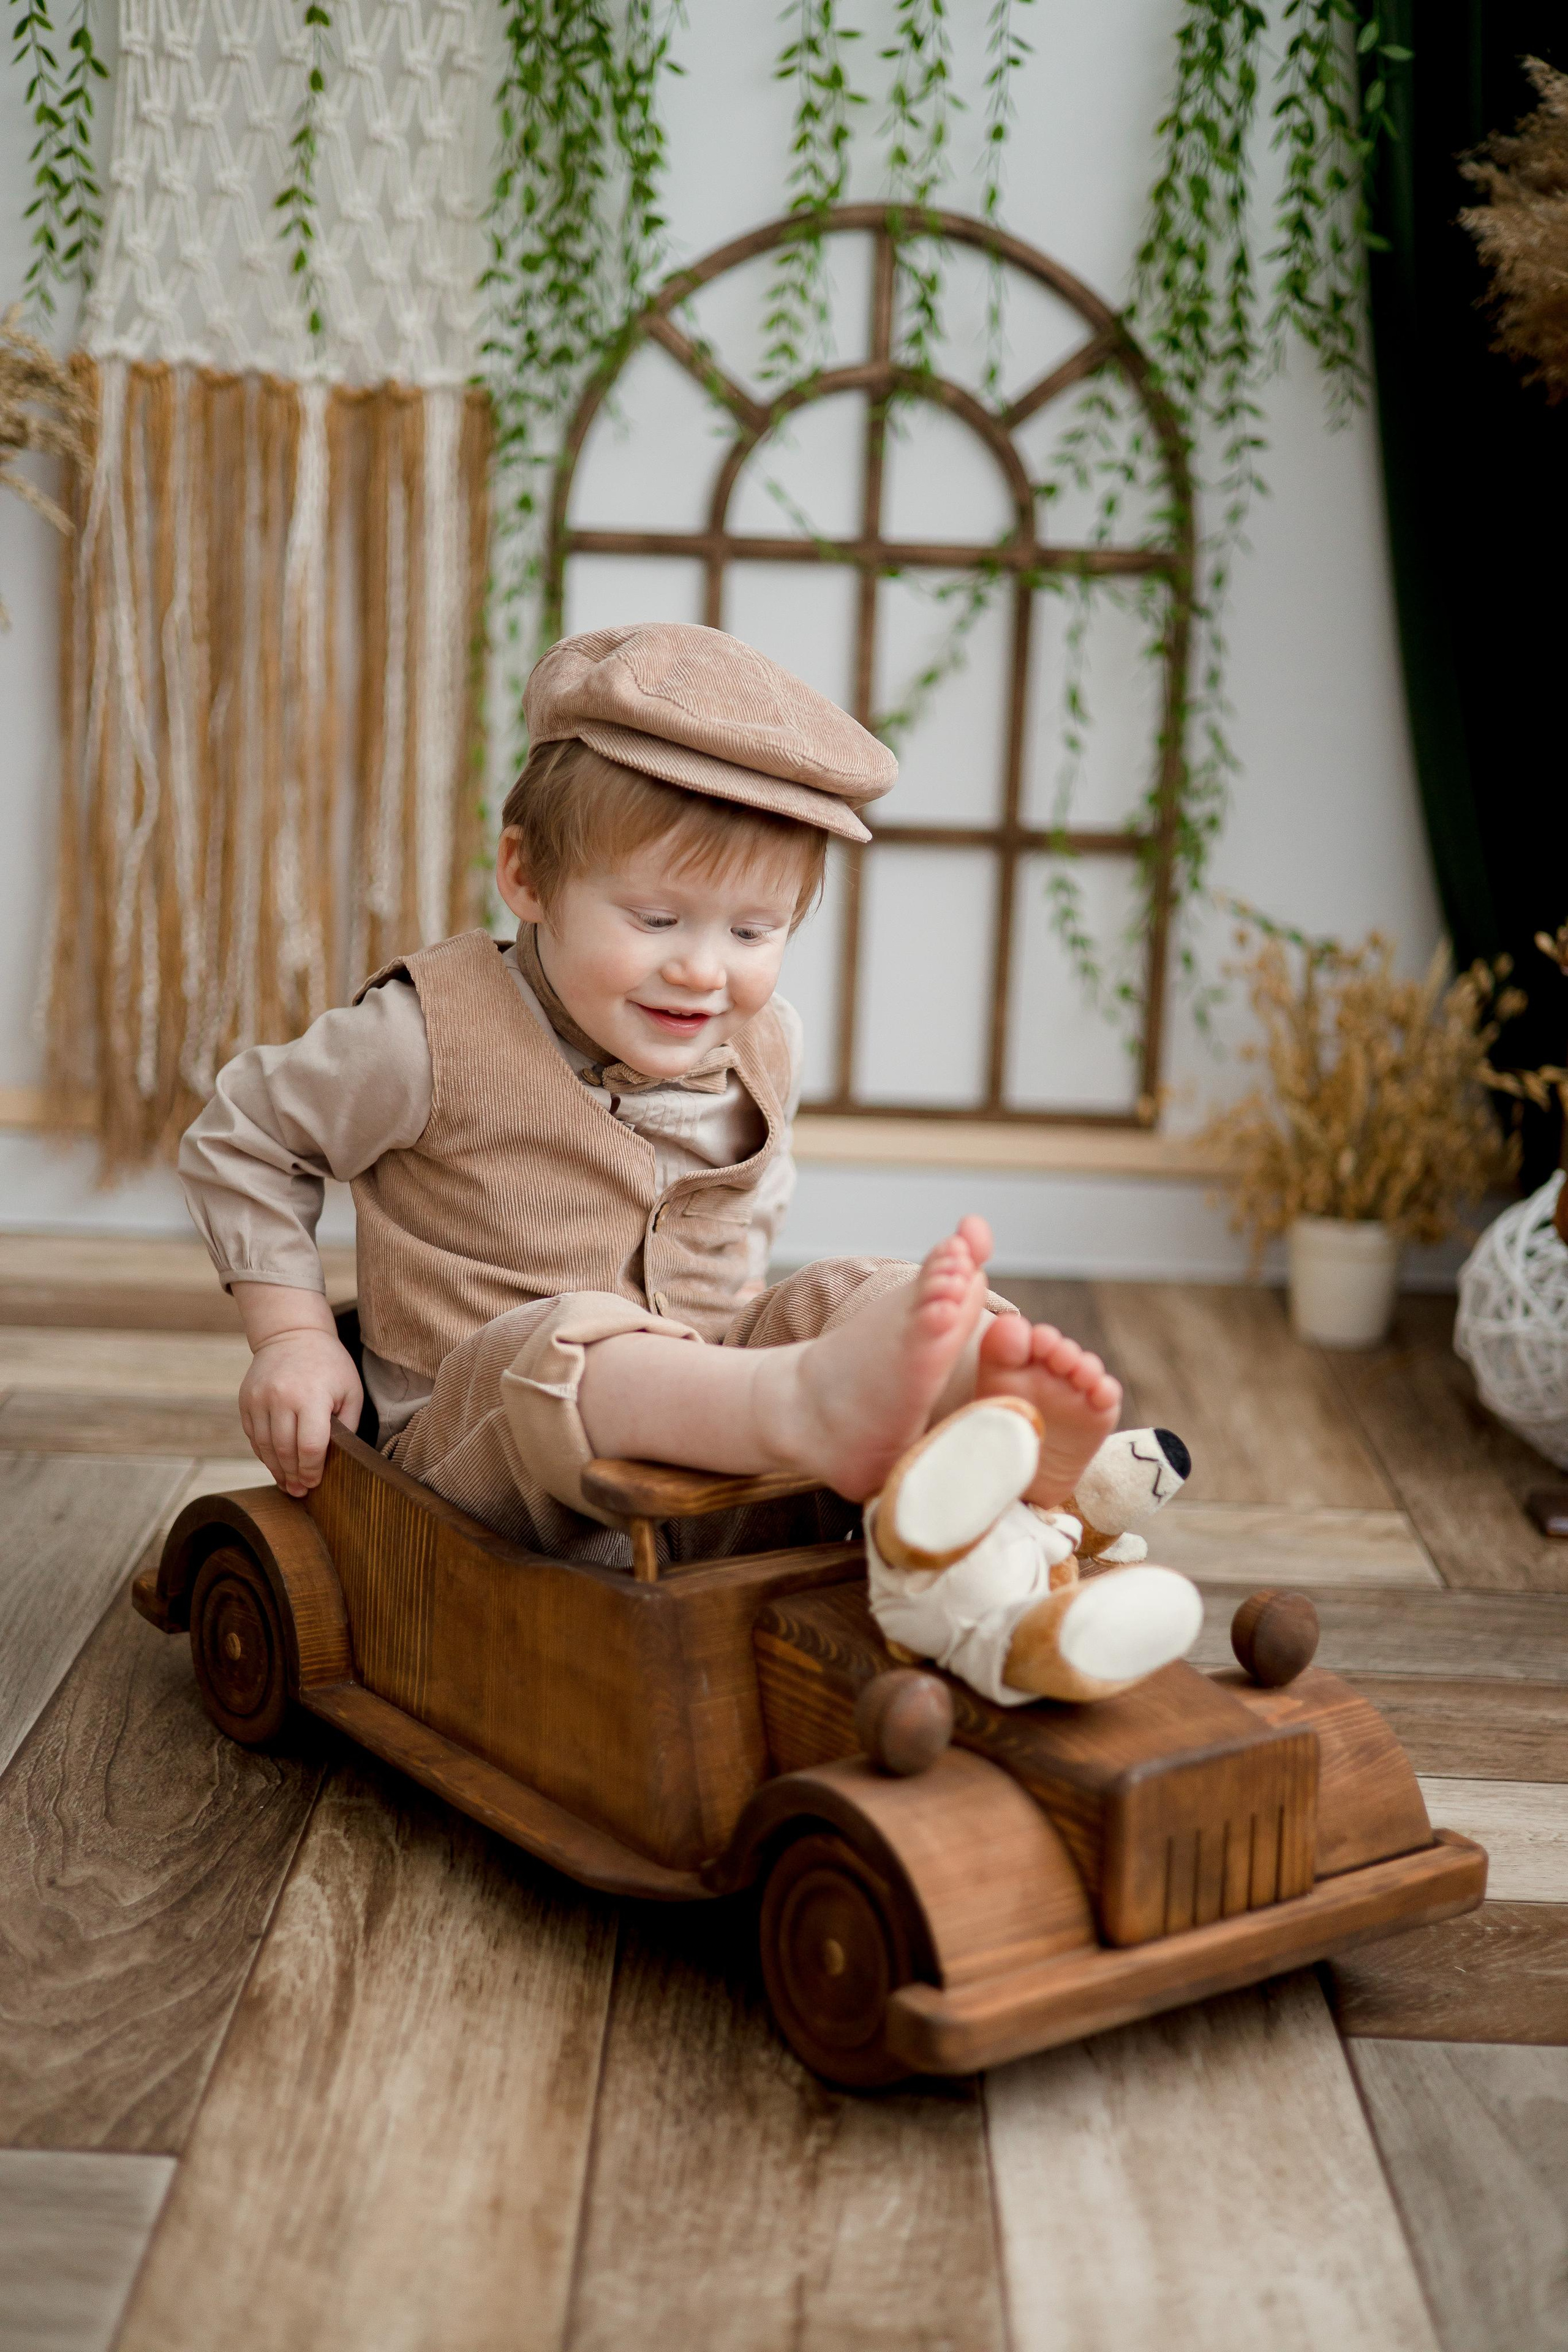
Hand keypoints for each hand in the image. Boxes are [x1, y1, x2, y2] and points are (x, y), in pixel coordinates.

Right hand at [239, 1327, 362, 1496]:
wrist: (291, 1334)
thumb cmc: (329, 1365)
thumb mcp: (350, 1390)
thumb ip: (347, 1424)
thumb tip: (337, 1459)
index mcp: (311, 1396)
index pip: (309, 1446)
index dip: (312, 1471)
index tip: (315, 1483)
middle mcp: (281, 1397)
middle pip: (284, 1451)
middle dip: (293, 1476)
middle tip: (300, 1492)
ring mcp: (259, 1398)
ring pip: (264, 1447)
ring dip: (276, 1469)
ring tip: (287, 1483)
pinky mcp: (246, 1400)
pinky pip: (253, 1435)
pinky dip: (263, 1453)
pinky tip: (275, 1462)